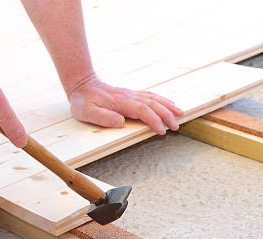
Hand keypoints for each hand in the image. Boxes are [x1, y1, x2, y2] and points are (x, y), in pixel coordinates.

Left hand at [68, 76, 183, 134]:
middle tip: (176, 127)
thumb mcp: (86, 111)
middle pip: (153, 104)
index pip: (142, 110)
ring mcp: (131, 94)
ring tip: (181, 114)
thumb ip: (102, 117)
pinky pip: (150, 96)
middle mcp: (129, 96)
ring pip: (154, 99)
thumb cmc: (83, 101)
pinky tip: (170, 104)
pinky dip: (162, 100)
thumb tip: (120, 122)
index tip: (162, 130)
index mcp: (121, 102)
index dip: (154, 120)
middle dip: (166, 115)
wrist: (82, 84)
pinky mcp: (132, 95)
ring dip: (168, 106)